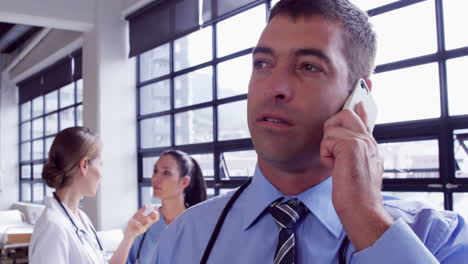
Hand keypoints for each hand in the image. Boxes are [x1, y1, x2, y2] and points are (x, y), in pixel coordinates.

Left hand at [124, 206, 158, 240]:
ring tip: (144, 216)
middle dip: (155, 214)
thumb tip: (146, 205)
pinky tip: (133, 221)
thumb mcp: (136, 215)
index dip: (156, 211)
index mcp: (147, 220)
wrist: (128, 233)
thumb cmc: (133, 224)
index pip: (155, 216)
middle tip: (153, 211)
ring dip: (147, 218)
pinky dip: (136, 223)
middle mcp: (147, 223)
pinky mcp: (140, 231)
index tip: (156, 206)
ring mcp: (145, 227)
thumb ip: (141, 210)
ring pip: (149, 222)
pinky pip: (140, 226)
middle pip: (155, 218)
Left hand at [320, 103, 392, 249]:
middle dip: (332, 129)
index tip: (360, 91)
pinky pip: (328, 141)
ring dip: (327, 146)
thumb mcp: (358, 167)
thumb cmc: (356, 193)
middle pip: (345, 113)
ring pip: (332, 126)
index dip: (358, 104)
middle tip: (334, 151)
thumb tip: (349, 141)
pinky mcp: (352, 146)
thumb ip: (353, 149)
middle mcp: (369, 140)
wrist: (362, 209)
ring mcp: (362, 141)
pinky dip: (326, 155)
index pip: (364, 116)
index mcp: (370, 144)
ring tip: (336, 164)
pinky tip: (335, 168)